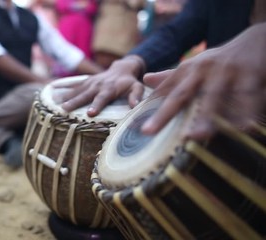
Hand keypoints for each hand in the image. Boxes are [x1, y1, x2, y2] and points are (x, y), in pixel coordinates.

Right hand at [54, 55, 145, 116]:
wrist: (121, 69)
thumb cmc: (129, 82)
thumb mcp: (136, 88)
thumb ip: (136, 96)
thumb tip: (135, 105)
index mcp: (110, 89)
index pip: (102, 98)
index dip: (96, 105)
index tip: (90, 113)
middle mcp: (97, 85)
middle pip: (85, 95)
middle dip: (75, 102)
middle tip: (64, 109)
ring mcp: (89, 83)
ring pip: (76, 90)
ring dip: (65, 96)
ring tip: (54, 102)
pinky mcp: (85, 81)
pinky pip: (72, 84)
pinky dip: (62, 87)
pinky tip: (51, 90)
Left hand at [141, 23, 265, 139]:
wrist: (257, 39)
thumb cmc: (220, 59)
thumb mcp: (195, 65)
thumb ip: (171, 75)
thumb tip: (145, 79)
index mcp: (187, 70)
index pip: (164, 92)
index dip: (148, 109)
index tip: (135, 126)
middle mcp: (202, 70)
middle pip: (181, 95)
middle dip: (164, 114)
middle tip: (149, 131)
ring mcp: (225, 71)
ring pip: (213, 97)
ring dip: (204, 117)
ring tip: (194, 136)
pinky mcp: (250, 73)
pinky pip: (247, 96)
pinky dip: (246, 111)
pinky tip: (243, 128)